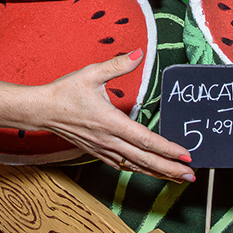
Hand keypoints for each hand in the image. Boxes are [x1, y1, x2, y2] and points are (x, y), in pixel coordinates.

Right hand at [38, 50, 194, 180]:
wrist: (41, 109)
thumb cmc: (65, 91)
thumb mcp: (91, 73)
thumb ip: (118, 65)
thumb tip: (139, 53)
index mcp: (110, 122)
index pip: (144, 139)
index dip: (166, 149)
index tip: (185, 156)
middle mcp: (108, 140)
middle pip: (144, 160)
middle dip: (169, 169)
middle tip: (190, 176)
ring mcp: (102, 148)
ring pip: (134, 166)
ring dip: (157, 173)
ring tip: (176, 179)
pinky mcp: (96, 151)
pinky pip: (121, 166)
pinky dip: (138, 171)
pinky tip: (147, 172)